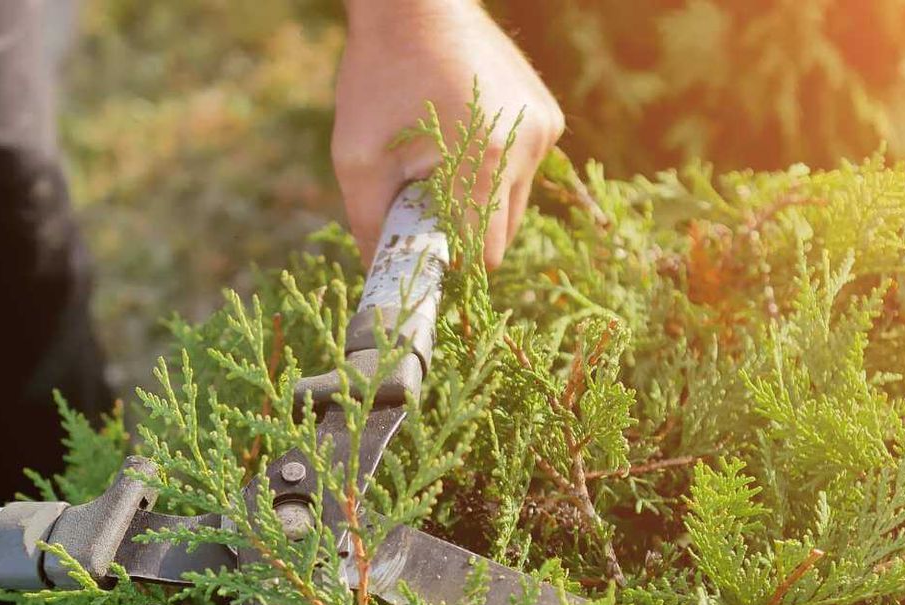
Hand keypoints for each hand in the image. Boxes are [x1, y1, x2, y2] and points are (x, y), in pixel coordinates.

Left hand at [334, 0, 563, 267]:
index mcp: (485, 159)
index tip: (423, 252)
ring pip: (514, 201)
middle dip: (463, 231)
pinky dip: (493, 169)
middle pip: (502, 232)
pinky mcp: (547, 116)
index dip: (450, 261)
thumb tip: (379, 279)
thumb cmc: (379, 76)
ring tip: (440, 161)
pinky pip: (522, 168)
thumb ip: (369, 226)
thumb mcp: (358, 157)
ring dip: (478, 200)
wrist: (415, 5)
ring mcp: (542, 128)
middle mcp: (527, 144)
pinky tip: (462, 135)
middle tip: (423, 202)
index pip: (483, 251)